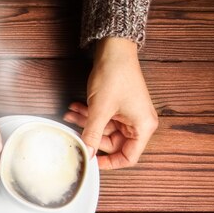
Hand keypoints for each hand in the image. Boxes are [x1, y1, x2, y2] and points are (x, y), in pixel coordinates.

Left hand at [64, 37, 157, 169]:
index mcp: (143, 127)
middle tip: (74, 131)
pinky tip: (75, 107)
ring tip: (70, 114)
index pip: (129, 157)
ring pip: (104, 129)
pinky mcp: (118, 106)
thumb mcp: (99, 110)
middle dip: (91, 136)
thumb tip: (86, 153)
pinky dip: (89, 114)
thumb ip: (91, 134)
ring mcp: (128, 114)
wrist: (114, 49)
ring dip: (86, 122)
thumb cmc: (115, 76)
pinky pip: (102, 118)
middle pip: (113, 144)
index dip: (110, 162)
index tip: (91, 162)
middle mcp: (139, 123)